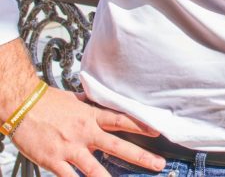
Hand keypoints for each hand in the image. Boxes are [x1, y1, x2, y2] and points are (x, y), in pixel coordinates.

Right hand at [9, 86, 166, 176]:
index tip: (157, 132)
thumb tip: (108, 102)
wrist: (23, 105)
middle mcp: (85, 132)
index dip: (141, 126)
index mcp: (91, 116)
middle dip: (140, 156)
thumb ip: (94, 105)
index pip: (122, 121)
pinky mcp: (54, 160)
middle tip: (158, 164)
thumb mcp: (77, 100)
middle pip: (118, 146)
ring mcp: (70, 148)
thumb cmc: (49, 102)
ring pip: (95, 168)